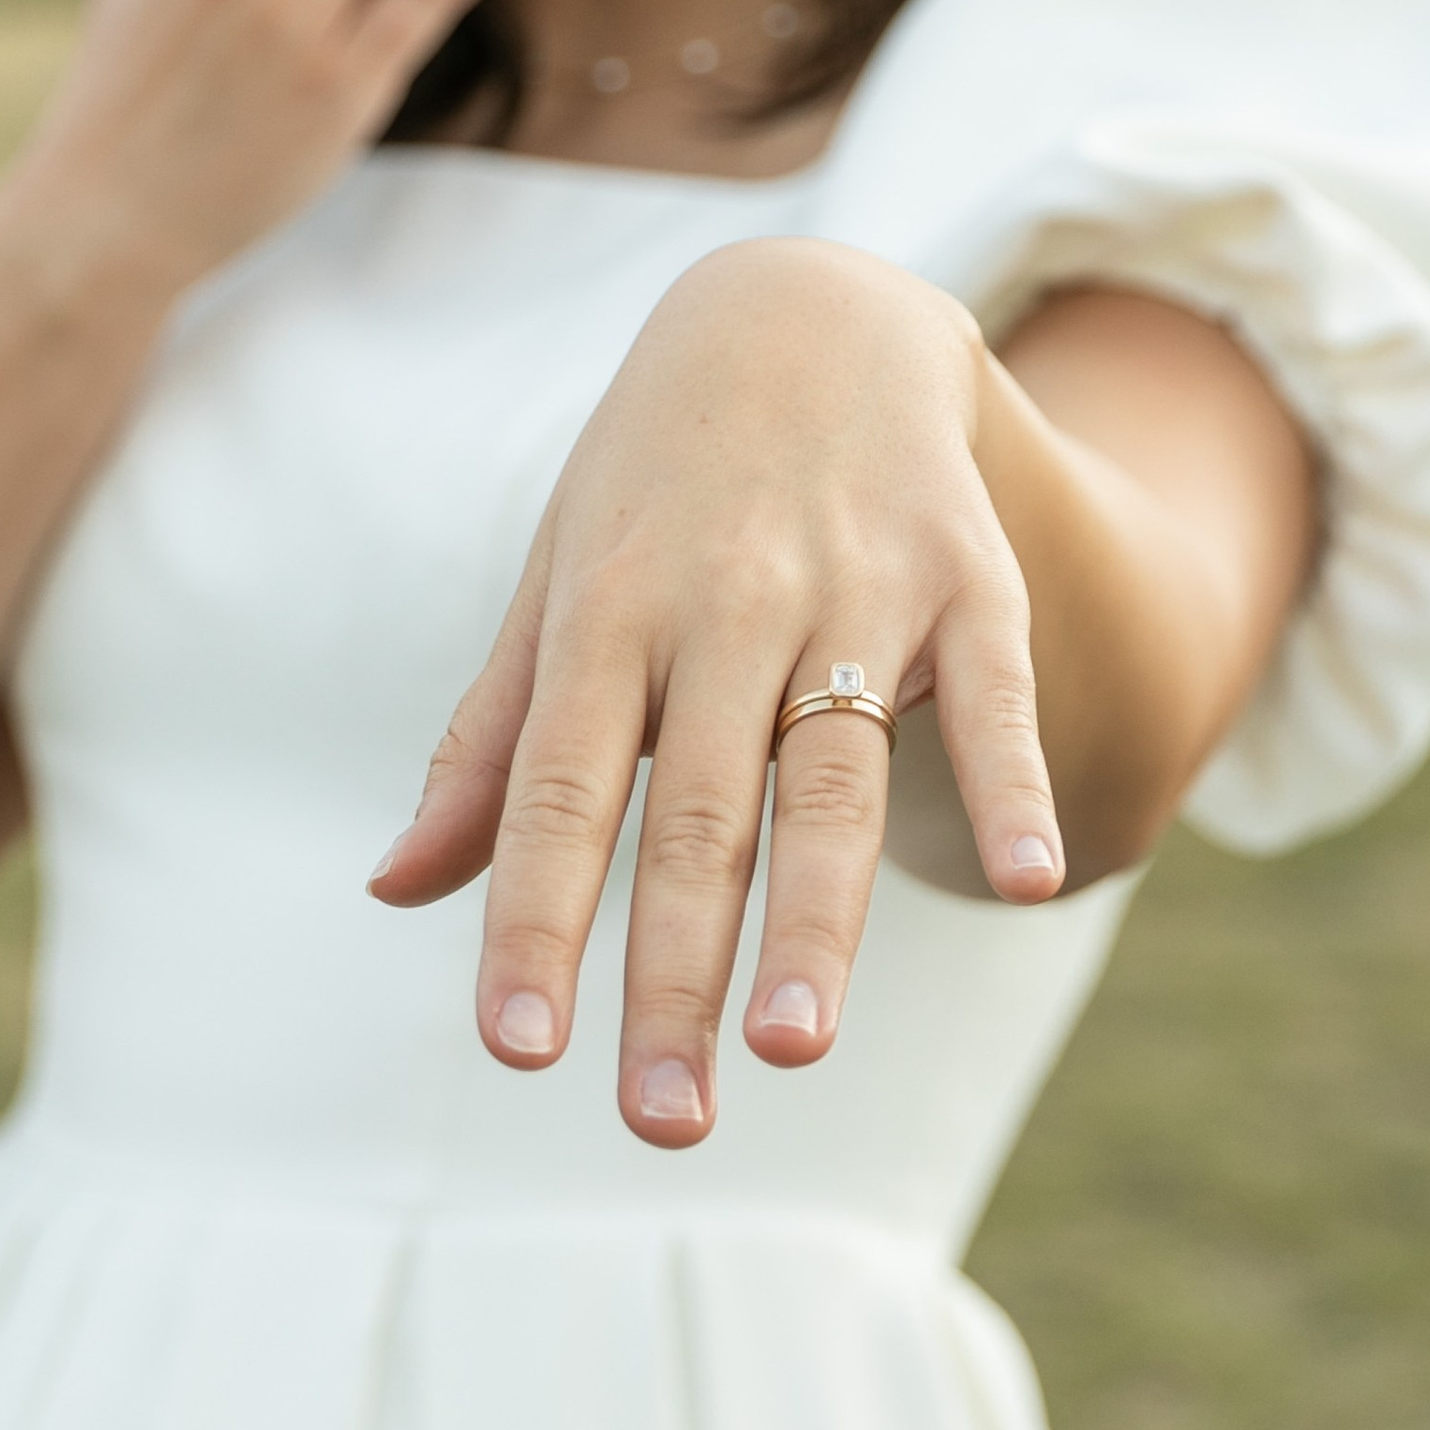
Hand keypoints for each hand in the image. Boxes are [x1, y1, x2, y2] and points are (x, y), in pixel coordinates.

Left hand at [372, 239, 1068, 1144]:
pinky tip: (1033, 880)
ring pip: (828, 776)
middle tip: (661, 1121)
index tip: (517, 1047)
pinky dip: (1013, 780)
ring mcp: (851, 587)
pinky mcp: (967, 574)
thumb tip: (396, 892)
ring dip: (817, 918)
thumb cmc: (654, 481)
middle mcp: (721, 603)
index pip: (556, 791)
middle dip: (673, 972)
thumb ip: (491, 744)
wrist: (805, 307)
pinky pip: (989, 692)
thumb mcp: (554, 583)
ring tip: (794, 1047)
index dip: (532, 918)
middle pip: (694, 813)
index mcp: (603, 612)